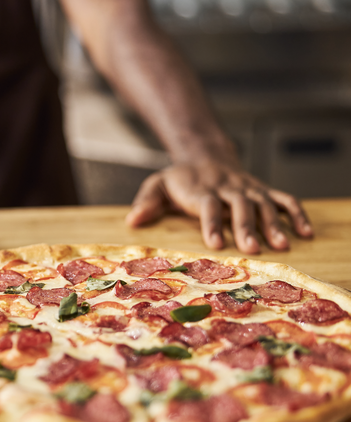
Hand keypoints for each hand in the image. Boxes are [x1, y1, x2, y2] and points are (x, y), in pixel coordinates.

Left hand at [125, 158, 312, 253]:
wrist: (204, 154)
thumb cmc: (179, 179)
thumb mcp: (157, 185)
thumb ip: (146, 201)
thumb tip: (132, 220)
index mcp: (201, 189)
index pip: (207, 206)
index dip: (211, 223)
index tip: (214, 244)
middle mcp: (227, 187)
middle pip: (239, 205)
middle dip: (246, 227)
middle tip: (252, 249)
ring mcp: (247, 188)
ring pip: (263, 203)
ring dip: (273, 224)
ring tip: (281, 245)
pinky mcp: (262, 189)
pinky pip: (283, 199)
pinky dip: (296, 213)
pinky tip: (305, 232)